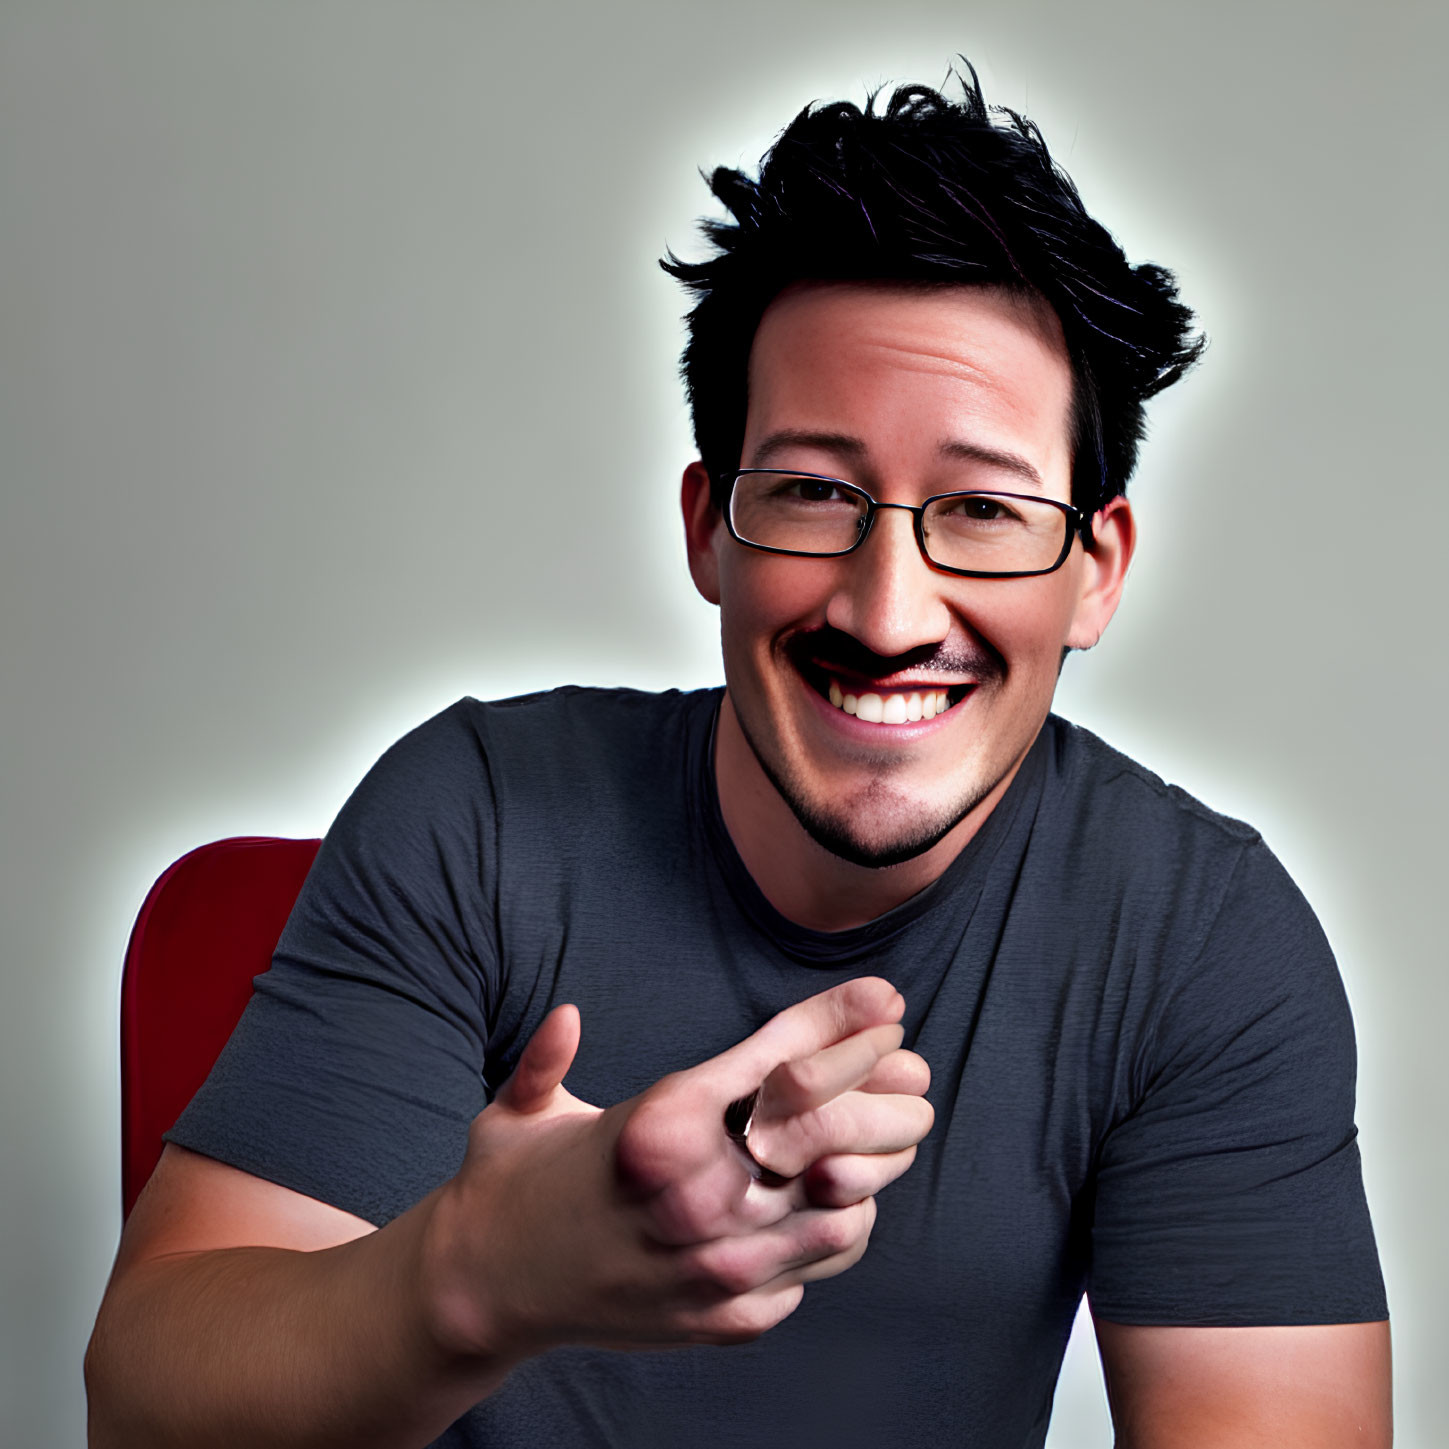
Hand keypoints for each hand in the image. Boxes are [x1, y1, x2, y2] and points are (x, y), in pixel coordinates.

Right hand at [421, 976, 932, 1363]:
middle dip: (881, 1090)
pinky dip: (833, 1227)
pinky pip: (814, 1268)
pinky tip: (826, 1197)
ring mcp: (716, 1265)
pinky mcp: (726, 1317)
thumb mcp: (521, 1108)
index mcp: (654, 1129)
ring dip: (866, 1163)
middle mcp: (695, 1197)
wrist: (484, 1291)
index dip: (843, 1028)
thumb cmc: (511, 1184)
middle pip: (828, 1134)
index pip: (779, 1066)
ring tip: (876, 1129)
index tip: (886, 1003)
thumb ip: (548, 1055)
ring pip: (840, 1207)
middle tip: (908, 1066)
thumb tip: (568, 1011)